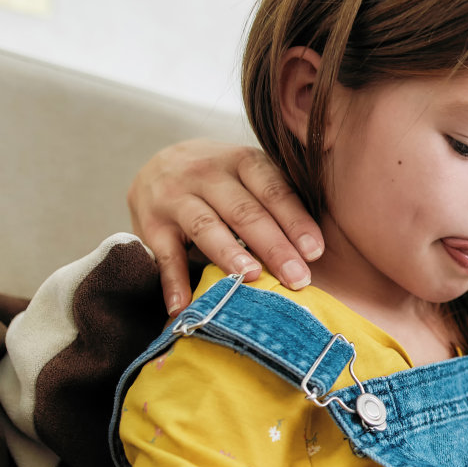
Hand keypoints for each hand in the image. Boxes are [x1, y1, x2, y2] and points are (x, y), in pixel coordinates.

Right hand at [128, 139, 323, 314]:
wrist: (160, 165)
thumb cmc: (224, 180)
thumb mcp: (250, 175)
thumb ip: (279, 199)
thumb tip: (318, 248)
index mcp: (243, 160)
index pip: (273, 190)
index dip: (295, 221)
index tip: (315, 252)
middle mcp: (207, 173)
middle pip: (244, 212)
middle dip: (273, 246)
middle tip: (296, 278)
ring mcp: (175, 196)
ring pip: (205, 226)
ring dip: (229, 255)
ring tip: (250, 279)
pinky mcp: (149, 223)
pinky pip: (165, 254)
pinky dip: (173, 282)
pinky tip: (184, 306)